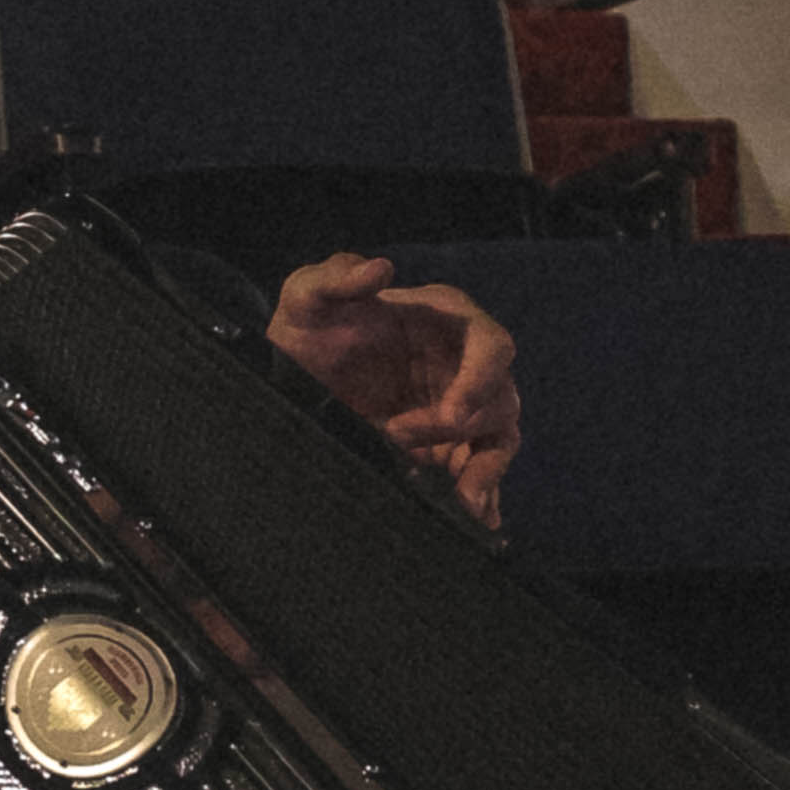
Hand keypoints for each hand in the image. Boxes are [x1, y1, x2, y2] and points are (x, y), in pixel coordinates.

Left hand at [267, 253, 520, 527]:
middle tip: (399, 438)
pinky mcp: (449, 443)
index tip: (453, 412)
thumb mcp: (305, 299)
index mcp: (445, 318)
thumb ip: (333, 277)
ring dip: (483, 470)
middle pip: (499, 397)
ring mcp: (461, 404)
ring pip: (498, 438)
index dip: (480, 378)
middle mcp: (464, 362)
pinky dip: (483, 495)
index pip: (490, 343)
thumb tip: (379, 267)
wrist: (290, 378)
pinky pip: (481, 469)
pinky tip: (477, 523)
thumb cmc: (306, 329)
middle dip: (456, 427)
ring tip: (460, 504)